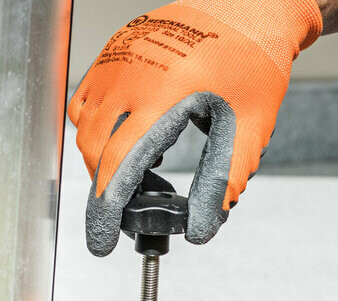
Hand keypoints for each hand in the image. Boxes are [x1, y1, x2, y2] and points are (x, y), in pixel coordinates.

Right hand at [66, 0, 322, 255]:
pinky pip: (86, 96)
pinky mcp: (115, 49)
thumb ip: (223, 182)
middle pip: (94, 149)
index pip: (119, 165)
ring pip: (85, 124)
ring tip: (146, 164)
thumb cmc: (253, 61)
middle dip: (108, 186)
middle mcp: (132, 74)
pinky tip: (133, 131)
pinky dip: (97, 124)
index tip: (102, 240)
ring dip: (103, 155)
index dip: (107, 210)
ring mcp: (118, 58)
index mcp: (164, 95)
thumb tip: (203, 227)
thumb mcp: (248, 129)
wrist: (250, 8)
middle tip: (137, 204)